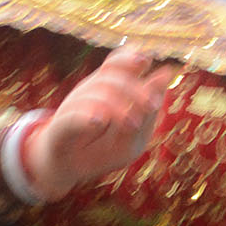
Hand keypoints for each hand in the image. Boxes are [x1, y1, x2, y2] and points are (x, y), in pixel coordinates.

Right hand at [23, 48, 172, 198]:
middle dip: (134, 91)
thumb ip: (149, 109)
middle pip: (111, 79)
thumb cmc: (104, 150)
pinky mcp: (59, 127)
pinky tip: (99, 121)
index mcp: (107, 89)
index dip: (129, 57)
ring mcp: (72, 107)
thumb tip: (166, 72)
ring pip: (94, 95)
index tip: (144, 61)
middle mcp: (89, 91)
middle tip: (152, 105)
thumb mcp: (134, 135)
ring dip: (116, 107)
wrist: (69, 168)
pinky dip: (86, 117)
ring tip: (133, 123)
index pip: (117, 62)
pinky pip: (72, 117)